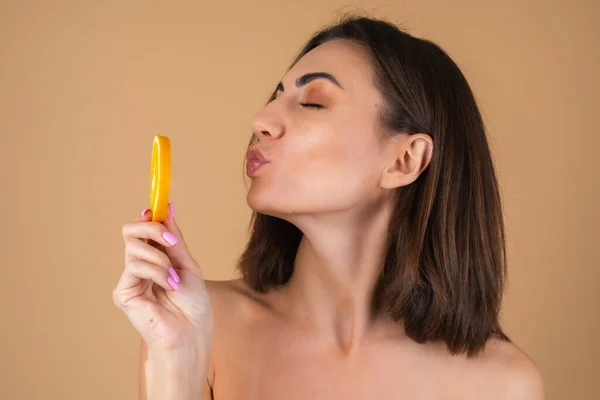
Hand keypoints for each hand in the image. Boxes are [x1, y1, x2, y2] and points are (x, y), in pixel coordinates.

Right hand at [113, 203, 212, 352]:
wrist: (191, 333)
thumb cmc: (193, 305)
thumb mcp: (187, 264)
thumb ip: (174, 239)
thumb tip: (167, 208)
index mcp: (155, 259)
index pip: (143, 230)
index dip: (148, 217)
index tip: (157, 208)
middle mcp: (139, 266)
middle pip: (131, 231)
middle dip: (152, 229)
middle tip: (171, 240)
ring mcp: (129, 279)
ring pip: (134, 247)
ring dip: (160, 258)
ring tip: (174, 278)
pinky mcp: (123, 292)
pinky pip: (134, 266)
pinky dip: (156, 272)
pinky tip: (168, 285)